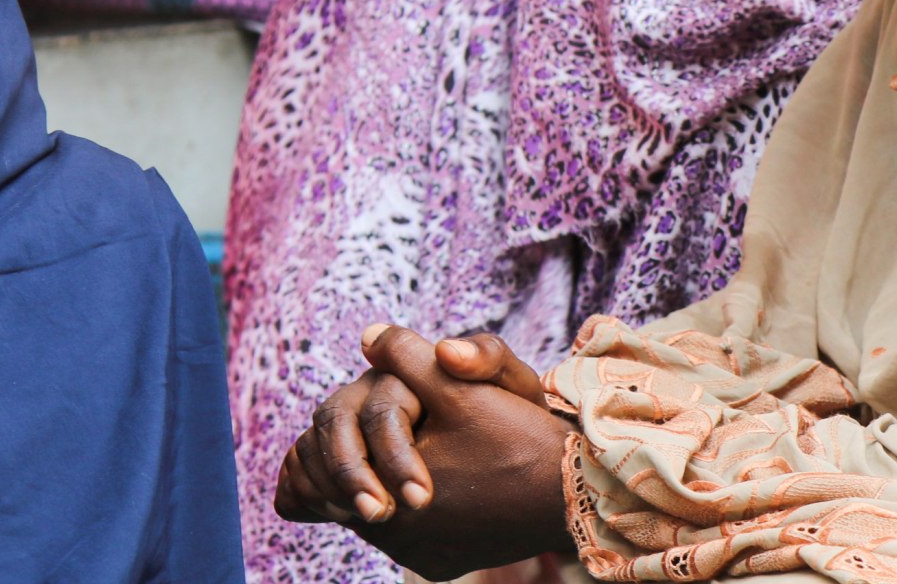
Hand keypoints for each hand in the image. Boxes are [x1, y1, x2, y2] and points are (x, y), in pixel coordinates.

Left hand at [276, 325, 575, 579]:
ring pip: (376, 518)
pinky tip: (437, 484)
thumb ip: (407, 357)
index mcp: (385, 499)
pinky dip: (412, 512)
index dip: (333, 441)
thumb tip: (367, 335)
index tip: (352, 420)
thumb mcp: (461, 387)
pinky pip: (408, 539)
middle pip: (343, 497)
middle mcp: (396, 541)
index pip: (322, 472)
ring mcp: (420, 557)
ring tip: (410, 452)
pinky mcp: (442, 565)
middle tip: (376, 431)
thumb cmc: (517, 437)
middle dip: (354, 461)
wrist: (574, 491)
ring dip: (381, 484)